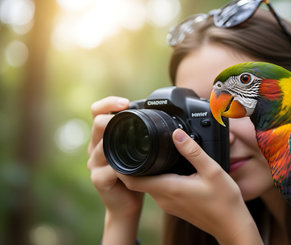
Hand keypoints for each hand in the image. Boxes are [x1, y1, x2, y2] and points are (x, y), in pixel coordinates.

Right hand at [87, 96, 143, 244]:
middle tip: (128, 114)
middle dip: (111, 117)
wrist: (126, 205)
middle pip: (97, 124)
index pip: (97, 112)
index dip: (108, 104)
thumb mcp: (136, 151)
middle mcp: (95, 148)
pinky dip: (121, 166)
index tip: (125, 103)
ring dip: (117, 140)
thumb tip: (155, 115)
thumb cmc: (134, 176)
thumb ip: (137, 136)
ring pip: (102, 145)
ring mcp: (95, 164)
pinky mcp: (99, 180)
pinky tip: (133, 166)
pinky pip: (109, 169)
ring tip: (133, 139)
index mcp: (103, 137)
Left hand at [118, 129, 262, 244]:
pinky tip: (168, 168)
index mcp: (169, 188)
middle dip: (132, 165)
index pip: (132, 180)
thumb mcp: (212, 171)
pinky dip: (156, 178)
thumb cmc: (224, 202)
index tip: (124, 150)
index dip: (122, 166)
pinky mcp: (175, 206)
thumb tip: (176, 133)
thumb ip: (193, 151)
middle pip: (137, 182)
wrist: (231, 226)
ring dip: (145, 172)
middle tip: (135, 146)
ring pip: (148, 186)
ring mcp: (169, 204)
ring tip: (150, 154)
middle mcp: (164, 199)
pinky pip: (158, 190)